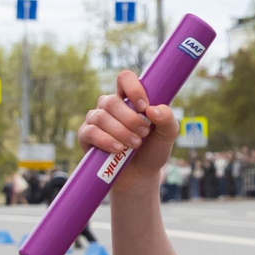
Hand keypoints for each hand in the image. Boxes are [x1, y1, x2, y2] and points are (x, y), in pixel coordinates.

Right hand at [77, 69, 178, 185]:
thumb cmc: (152, 150)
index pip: (125, 79)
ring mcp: (96, 119)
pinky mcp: (86, 136)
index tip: (144, 107)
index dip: (133, 88)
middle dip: (130, 119)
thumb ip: (167, 119)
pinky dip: (105, 140)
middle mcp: (110, 106)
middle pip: (112, 101)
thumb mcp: (168, 135)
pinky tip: (118, 149)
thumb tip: (152, 110)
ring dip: (120, 131)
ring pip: (101, 116)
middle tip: (144, 133)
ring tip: (135, 145)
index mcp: (129, 98)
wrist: (140, 175)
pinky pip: (90, 132)